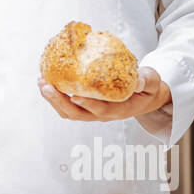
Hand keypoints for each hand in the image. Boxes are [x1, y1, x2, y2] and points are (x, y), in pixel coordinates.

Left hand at [38, 66, 170, 122]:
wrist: (145, 96)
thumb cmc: (147, 88)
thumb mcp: (152, 82)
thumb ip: (146, 80)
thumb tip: (138, 80)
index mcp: (120, 109)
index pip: (102, 110)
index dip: (88, 104)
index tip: (74, 96)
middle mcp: (103, 114)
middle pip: (78, 114)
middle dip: (60, 101)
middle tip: (47, 86)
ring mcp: (93, 112)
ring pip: (69, 112)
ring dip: (53, 100)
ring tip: (42, 83)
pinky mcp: (86, 107)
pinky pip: (67, 106)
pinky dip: (55, 96)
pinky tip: (47, 82)